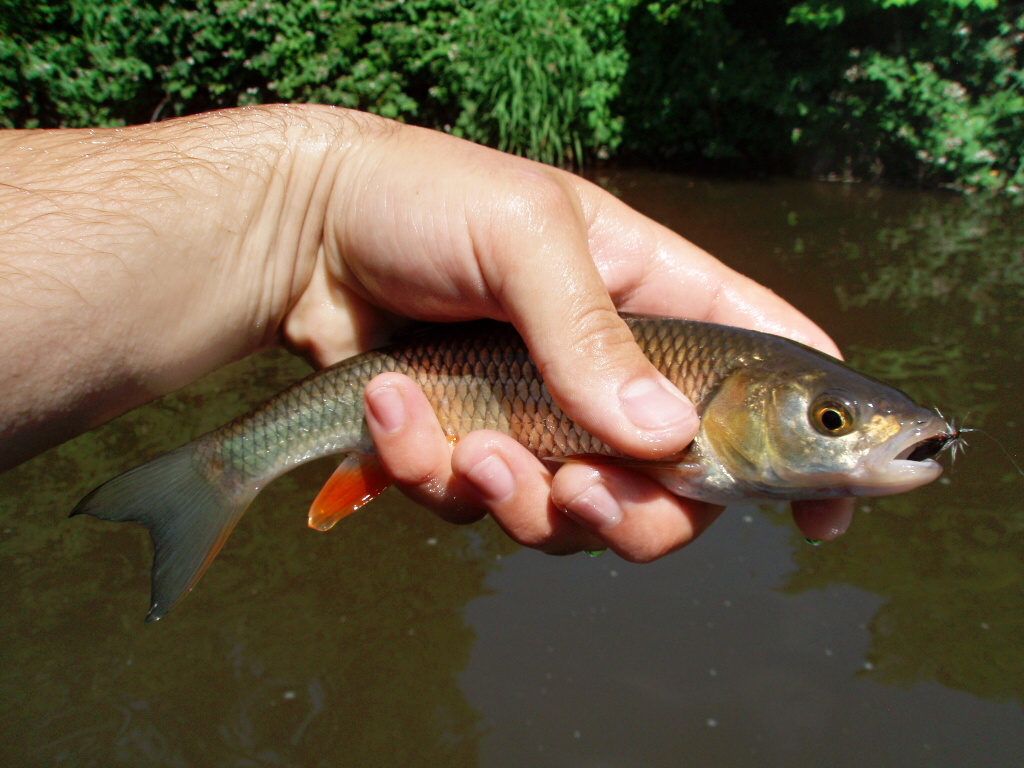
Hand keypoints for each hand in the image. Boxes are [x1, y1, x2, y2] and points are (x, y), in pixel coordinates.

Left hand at [281, 120, 852, 557]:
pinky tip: (394, 407)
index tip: (822, 518)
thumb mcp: (524, 233)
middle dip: (634, 515)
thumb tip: (667, 441)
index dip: (812, 450)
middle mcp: (613, 373)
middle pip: (678, 493)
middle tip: (579, 490)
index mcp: (659, 300)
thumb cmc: (424, 200)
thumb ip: (593, 333)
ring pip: (574, 520)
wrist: (306, 234)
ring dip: (522, 500)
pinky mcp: (471, 451)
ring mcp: (543, 421)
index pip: (773, 370)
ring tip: (470, 445)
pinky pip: (474, 508)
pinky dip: (432, 472)